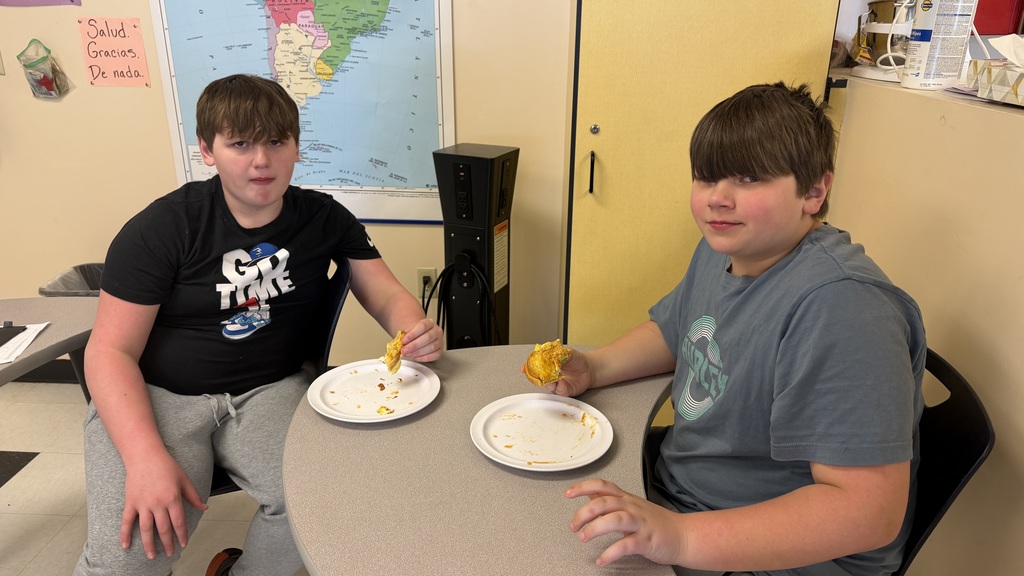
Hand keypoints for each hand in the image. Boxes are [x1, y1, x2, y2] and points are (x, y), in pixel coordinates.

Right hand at [120, 451, 206, 559]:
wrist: (144, 456)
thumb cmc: (166, 466)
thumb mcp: (184, 479)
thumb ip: (193, 496)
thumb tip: (204, 508)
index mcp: (172, 498)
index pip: (178, 522)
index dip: (181, 535)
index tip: (183, 544)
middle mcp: (158, 504)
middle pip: (163, 529)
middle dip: (168, 543)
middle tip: (170, 554)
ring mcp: (143, 504)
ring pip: (146, 529)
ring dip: (149, 544)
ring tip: (152, 556)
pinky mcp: (130, 503)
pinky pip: (127, 522)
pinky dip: (124, 535)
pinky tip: (125, 546)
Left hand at [399, 317, 442, 361]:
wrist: (421, 336)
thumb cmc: (415, 333)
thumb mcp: (410, 330)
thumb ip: (405, 335)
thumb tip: (399, 342)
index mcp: (429, 322)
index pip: (422, 326)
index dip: (413, 334)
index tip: (403, 340)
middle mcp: (437, 331)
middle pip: (427, 337)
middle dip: (414, 345)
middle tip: (404, 350)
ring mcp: (440, 341)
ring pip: (431, 347)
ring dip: (417, 352)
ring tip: (408, 354)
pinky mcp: (440, 350)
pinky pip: (435, 355)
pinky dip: (424, 358)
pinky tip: (416, 357)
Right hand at [520, 348, 594, 396]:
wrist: (589, 369)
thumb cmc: (577, 360)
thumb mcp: (567, 352)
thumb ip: (558, 353)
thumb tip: (549, 354)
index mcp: (548, 364)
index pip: (535, 366)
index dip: (528, 367)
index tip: (523, 368)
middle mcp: (550, 375)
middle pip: (538, 377)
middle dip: (536, 375)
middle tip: (538, 372)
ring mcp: (556, 383)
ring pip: (547, 384)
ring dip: (548, 380)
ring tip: (553, 374)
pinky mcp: (563, 390)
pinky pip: (558, 390)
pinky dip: (559, 385)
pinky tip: (562, 380)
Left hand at [566, 478, 683, 566]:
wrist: (684, 535)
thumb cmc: (657, 523)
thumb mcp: (632, 506)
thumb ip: (611, 500)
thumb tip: (590, 494)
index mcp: (627, 499)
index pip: (603, 486)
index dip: (583, 487)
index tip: (568, 493)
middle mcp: (632, 507)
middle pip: (604, 502)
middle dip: (583, 513)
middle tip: (573, 526)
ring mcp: (640, 523)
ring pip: (614, 519)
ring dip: (594, 528)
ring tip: (583, 537)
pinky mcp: (646, 541)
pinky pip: (625, 545)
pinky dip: (611, 553)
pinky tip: (602, 559)